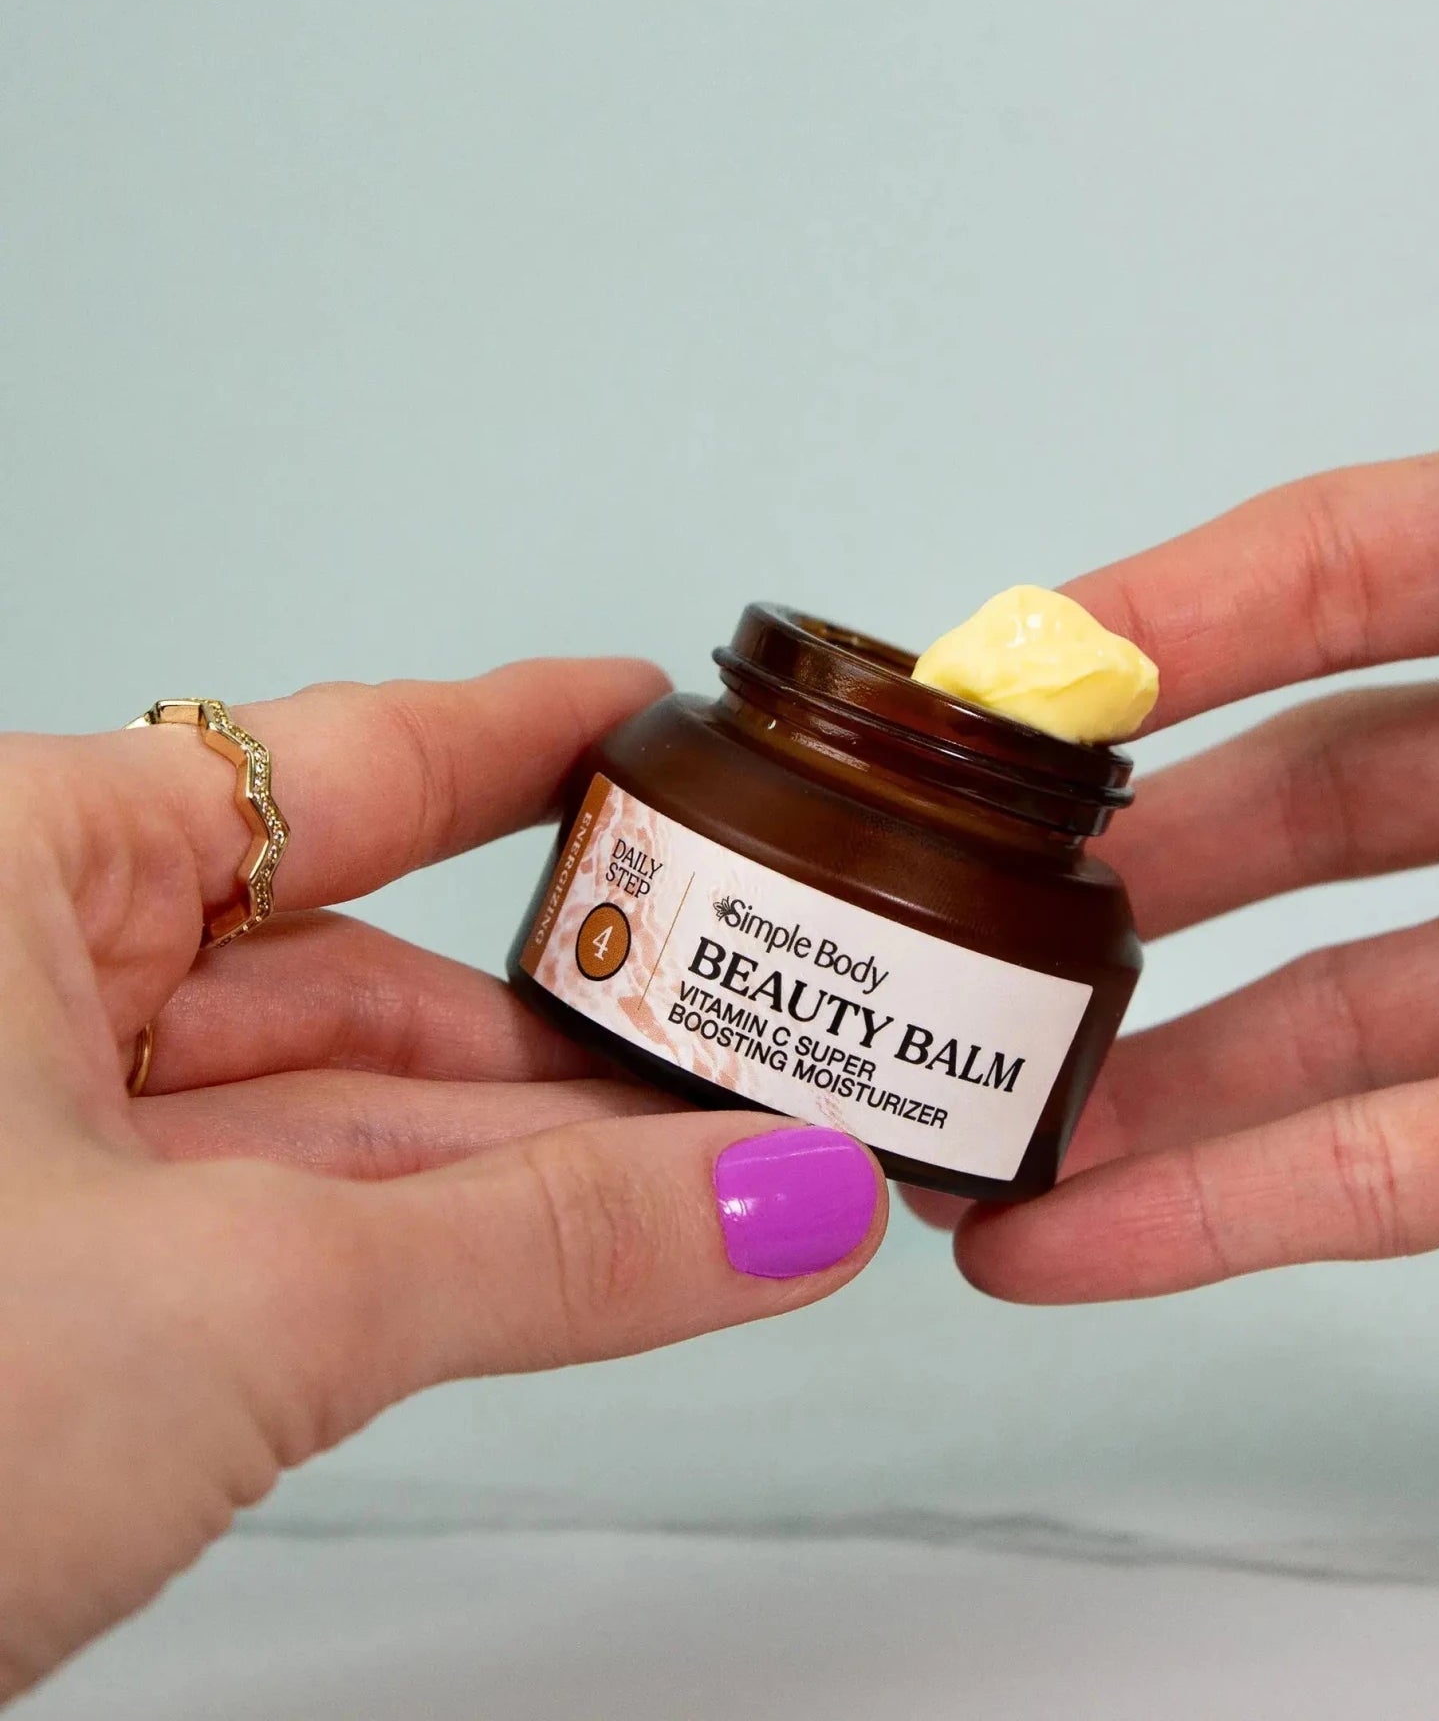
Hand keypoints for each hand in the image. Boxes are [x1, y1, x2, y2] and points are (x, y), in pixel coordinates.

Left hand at [0, 661, 883, 1698]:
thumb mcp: (234, 1305)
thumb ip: (540, 1249)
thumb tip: (776, 1203)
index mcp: (12, 868)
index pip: (337, 760)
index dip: (520, 736)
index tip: (648, 719)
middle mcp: (13, 986)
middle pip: (355, 963)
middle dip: (565, 1019)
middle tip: (748, 1025)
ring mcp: (26, 1153)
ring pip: (328, 1118)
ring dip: (527, 1158)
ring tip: (726, 1169)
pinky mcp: (44, 1298)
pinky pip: (286, 1230)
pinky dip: (439, 1252)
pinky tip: (592, 1256)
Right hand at [942, 0, 1438, 1302]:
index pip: (1342, 566)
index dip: (1162, 615)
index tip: (1006, 672)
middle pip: (1308, 796)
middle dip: (1125, 855)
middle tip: (961, 890)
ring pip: (1329, 1005)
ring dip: (1143, 1064)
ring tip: (972, 1101)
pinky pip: (1406, 1168)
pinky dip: (1232, 1213)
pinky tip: (1069, 1235)